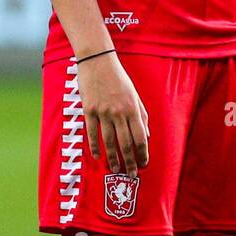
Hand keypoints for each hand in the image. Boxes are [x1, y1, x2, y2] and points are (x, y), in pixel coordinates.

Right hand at [75, 51, 149, 176]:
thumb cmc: (118, 77)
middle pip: (126, 143)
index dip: (143, 153)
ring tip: (115, 170)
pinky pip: (92, 133)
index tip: (144, 164)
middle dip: (130, 162)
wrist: (97, 61)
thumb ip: (142, 115)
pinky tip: (98, 156)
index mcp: (133, 108)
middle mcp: (119, 112)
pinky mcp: (89, 110)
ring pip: (109, 142)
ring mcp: (103, 112)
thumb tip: (146, 135)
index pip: (140, 137)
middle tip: (132, 175)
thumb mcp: (134, 94)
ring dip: (113, 159)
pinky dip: (95, 147)